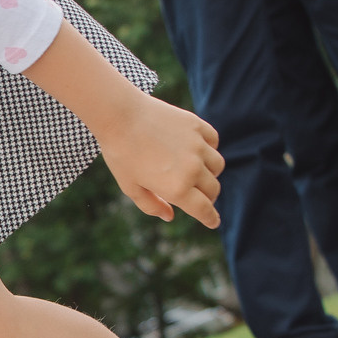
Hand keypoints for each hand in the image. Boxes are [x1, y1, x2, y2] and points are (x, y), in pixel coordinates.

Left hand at [93, 92, 223, 227]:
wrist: (120, 115)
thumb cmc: (121, 153)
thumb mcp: (130, 187)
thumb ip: (151, 205)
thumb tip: (169, 216)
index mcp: (177, 188)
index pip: (204, 210)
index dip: (210, 219)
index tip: (213, 222)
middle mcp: (192, 169)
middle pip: (213, 189)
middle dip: (207, 197)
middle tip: (196, 195)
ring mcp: (197, 145)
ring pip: (217, 166)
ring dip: (210, 173)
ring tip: (195, 171)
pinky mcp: (197, 125)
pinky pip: (214, 141)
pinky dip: (209, 149)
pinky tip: (195, 150)